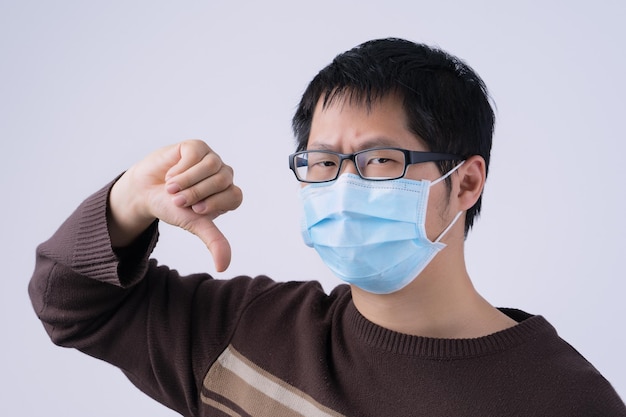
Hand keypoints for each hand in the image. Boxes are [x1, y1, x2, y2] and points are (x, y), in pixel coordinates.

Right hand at [108, 140, 242, 270]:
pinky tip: (170, 175)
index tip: (194, 210)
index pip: (235, 196)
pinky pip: (195, 154)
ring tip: (172, 189)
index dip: (213, 203)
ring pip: (211, 166)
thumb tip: (224, 267)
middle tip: (178, 201)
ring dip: (187, 181)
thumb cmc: (172, 207)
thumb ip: (214, 242)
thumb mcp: (193, 225)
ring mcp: (211, 159)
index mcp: (227, 195)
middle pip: (222, 180)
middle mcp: (223, 176)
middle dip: (196, 193)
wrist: (145, 192)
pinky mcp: (197, 147)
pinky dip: (180, 169)